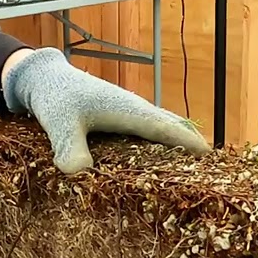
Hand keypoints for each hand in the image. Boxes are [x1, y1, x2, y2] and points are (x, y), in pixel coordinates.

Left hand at [2, 47, 210, 172]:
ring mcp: (130, 116)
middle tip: (211, 177)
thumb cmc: (56, 99)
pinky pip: (150, 135)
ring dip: (177, 150)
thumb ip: (68, 146)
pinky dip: (160, 148)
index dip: (190, 145)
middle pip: (174, 130)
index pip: (169, 130)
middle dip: (191, 150)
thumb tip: (77, 172)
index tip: (213, 161)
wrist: (44, 80)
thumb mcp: (59, 123)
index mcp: (131, 111)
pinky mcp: (122, 122)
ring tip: (193, 177)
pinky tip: (159, 168)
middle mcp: (137, 112)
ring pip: (163, 132)